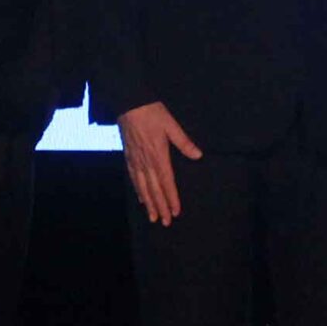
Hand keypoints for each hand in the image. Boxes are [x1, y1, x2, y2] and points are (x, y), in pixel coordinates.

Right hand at [118, 101, 201, 225]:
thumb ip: (184, 142)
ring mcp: (136, 160)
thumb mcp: (171, 125)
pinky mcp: (128, 156)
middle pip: (155, 189)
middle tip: (165, 222)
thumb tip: (198, 155)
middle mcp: (146, 161)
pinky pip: (133, 177)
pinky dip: (138, 190)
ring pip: (143, 187)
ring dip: (149, 203)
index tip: (175, 212)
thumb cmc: (152, 112)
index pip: (167, 182)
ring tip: (153, 217)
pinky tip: (141, 198)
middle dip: (161, 206)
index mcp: (159, 155)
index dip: (172, 198)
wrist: (128, 103)